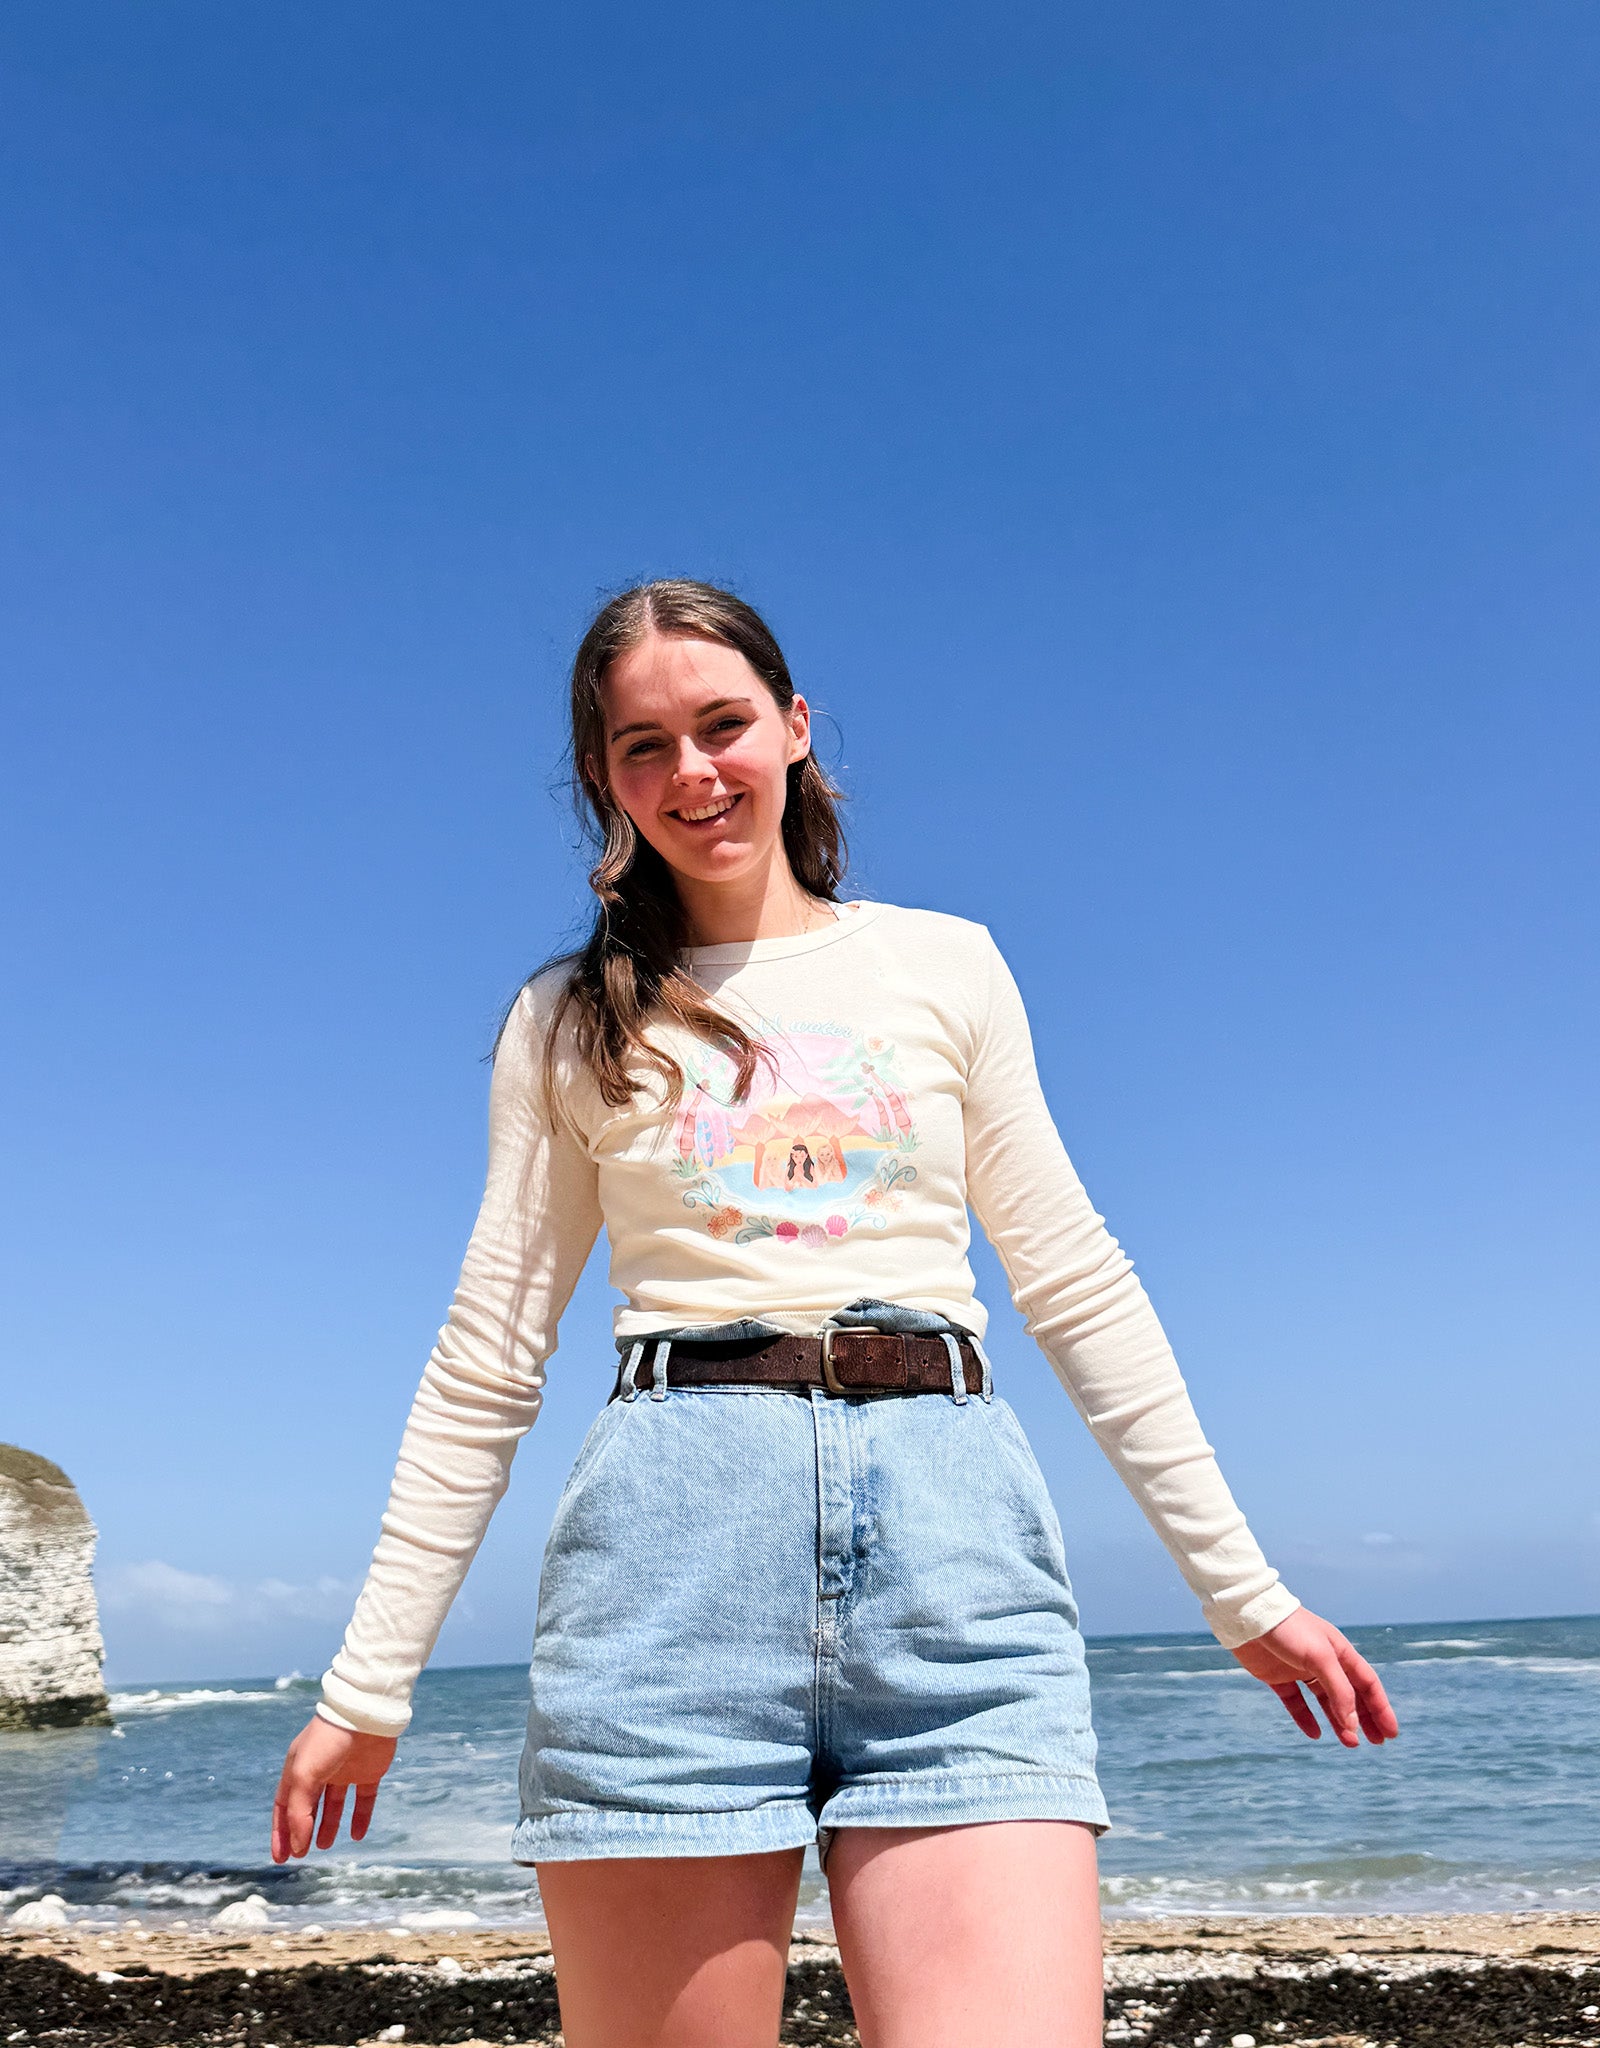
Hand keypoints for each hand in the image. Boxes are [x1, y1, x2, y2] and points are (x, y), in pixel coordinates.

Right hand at [271, 1714, 396, 1861]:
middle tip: (301, 1856)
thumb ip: (298, 1812)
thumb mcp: (303, 1775)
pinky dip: (361, 1817)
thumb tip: (298, 1845)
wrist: (366, 1713)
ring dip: (328, 1826)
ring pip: (334, 1805)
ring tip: (326, 1846)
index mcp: (298, 1767)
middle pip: (307, 1808)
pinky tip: (357, 1835)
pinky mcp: (369, 1771)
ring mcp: (345, 1771)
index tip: (280, 1857)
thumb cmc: (328, 1740)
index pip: (284, 1806)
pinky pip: (364, 1799)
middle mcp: (320, 1770)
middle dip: (301, 1832)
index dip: (281, 1831)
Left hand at [1231, 1607, 1399, 1747]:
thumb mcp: (1320, 1658)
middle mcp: (1323, 1662)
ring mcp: (1300, 1670)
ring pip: (1326, 1702)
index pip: (1367, 1683)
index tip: (1390, 1733)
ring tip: (1350, 1744)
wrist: (1247, 1616)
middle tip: (1376, 1743)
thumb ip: (1339, 1690)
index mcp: (1339, 1652)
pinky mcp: (1278, 1677)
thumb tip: (1353, 1724)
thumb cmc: (1288, 1630)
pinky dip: (1306, 1718)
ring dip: (1339, 1722)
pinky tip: (1315, 1734)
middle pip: (1351, 1695)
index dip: (1381, 1708)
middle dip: (1365, 1718)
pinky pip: (1297, 1702)